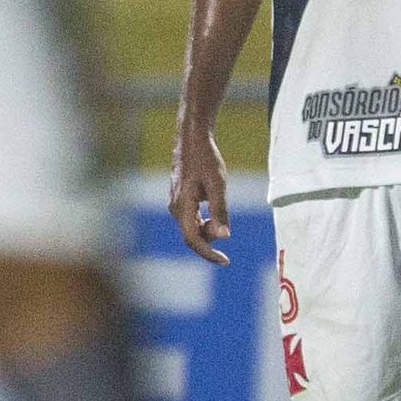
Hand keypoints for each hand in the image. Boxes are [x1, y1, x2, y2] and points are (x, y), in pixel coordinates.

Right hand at [169, 120, 231, 261]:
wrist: (192, 139)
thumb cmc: (206, 159)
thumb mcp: (218, 184)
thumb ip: (220, 211)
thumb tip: (224, 237)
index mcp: (182, 206)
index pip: (193, 239)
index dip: (209, 254)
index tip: (226, 261)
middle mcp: (174, 208)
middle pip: (192, 236)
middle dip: (210, 239)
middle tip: (226, 226)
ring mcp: (175, 204)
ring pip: (192, 228)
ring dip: (208, 229)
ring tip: (220, 209)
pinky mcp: (179, 200)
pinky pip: (191, 219)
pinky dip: (204, 221)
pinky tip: (213, 211)